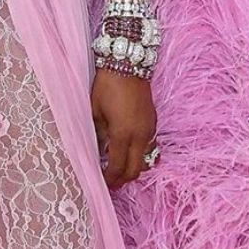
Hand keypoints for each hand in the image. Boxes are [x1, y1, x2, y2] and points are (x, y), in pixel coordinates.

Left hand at [92, 69, 156, 188]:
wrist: (128, 65)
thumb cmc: (107, 87)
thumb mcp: (95, 112)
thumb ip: (97, 136)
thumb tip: (96, 153)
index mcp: (123, 134)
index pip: (117, 167)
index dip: (109, 179)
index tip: (100, 182)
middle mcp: (140, 136)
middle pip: (135, 170)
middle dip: (122, 179)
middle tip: (109, 181)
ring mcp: (149, 130)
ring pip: (144, 160)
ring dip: (131, 168)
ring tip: (117, 167)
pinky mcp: (153, 124)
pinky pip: (148, 148)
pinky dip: (138, 155)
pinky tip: (126, 151)